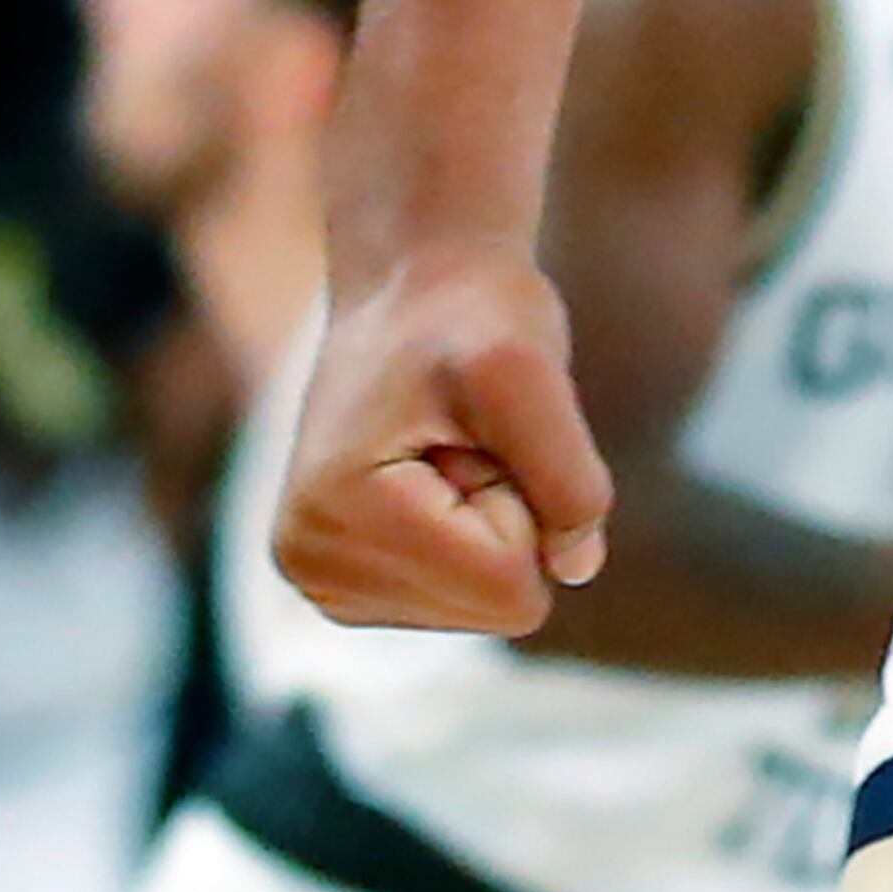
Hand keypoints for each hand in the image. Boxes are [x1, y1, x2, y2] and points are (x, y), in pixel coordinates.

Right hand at [275, 245, 611, 632]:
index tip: (480, 431)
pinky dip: (471, 536)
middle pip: (495, 606)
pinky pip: (464, 597)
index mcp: (339, 519)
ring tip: (448, 446)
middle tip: (467, 437)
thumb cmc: (471, 313)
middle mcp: (313, 568)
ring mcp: (325, 581)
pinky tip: (434, 472)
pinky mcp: (349, 581)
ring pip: (482, 606)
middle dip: (507, 517)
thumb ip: (567, 477)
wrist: (415, 285)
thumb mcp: (529, 374)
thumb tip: (578, 567)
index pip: (510, 588)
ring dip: (490, 523)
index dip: (529, 503)